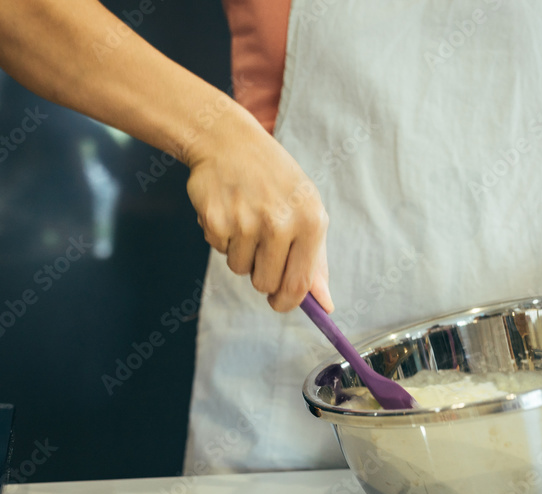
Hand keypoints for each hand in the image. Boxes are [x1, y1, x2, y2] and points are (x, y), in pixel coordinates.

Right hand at [185, 118, 332, 312]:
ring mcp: (246, 222)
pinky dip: (222, 238)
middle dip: (260, 275)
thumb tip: (324, 304)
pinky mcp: (216, 221)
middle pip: (266, 284)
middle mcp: (280, 222)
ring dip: (240, 253)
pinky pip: (219, 250)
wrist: (229, 141)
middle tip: (260, 247)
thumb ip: (315, 260)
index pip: (299, 283)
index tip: (279, 302)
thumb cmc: (275, 180)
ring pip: (240, 269)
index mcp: (311, 220)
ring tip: (245, 220)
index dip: (287, 301)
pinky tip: (228, 211)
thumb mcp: (306, 210)